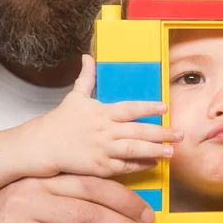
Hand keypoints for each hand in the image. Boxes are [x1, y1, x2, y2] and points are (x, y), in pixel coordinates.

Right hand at [28, 54, 181, 178]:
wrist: (42, 146)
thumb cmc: (60, 120)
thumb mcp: (74, 96)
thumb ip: (86, 77)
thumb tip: (87, 56)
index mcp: (102, 112)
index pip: (130, 109)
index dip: (148, 107)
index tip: (165, 107)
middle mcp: (105, 130)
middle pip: (138, 131)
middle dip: (162, 133)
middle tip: (181, 134)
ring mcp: (103, 149)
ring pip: (134, 150)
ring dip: (155, 150)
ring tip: (172, 151)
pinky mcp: (99, 166)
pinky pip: (124, 166)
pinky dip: (139, 165)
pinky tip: (153, 163)